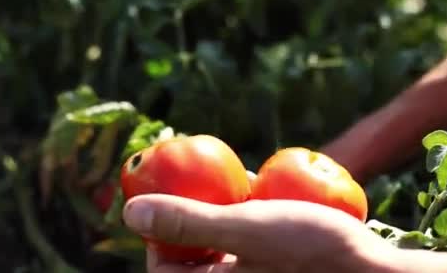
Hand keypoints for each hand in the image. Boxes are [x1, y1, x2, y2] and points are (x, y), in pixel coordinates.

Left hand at [122, 194, 405, 272]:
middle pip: (194, 256)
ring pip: (223, 249)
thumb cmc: (315, 254)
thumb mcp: (248, 229)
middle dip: (194, 217)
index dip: (158, 233)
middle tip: (204, 182)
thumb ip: (188, 221)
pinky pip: (250, 249)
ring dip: (223, 216)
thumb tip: (131, 212)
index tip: (169, 195)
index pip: (164, 270)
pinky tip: (264, 195)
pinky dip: (249, 223)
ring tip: (236, 183)